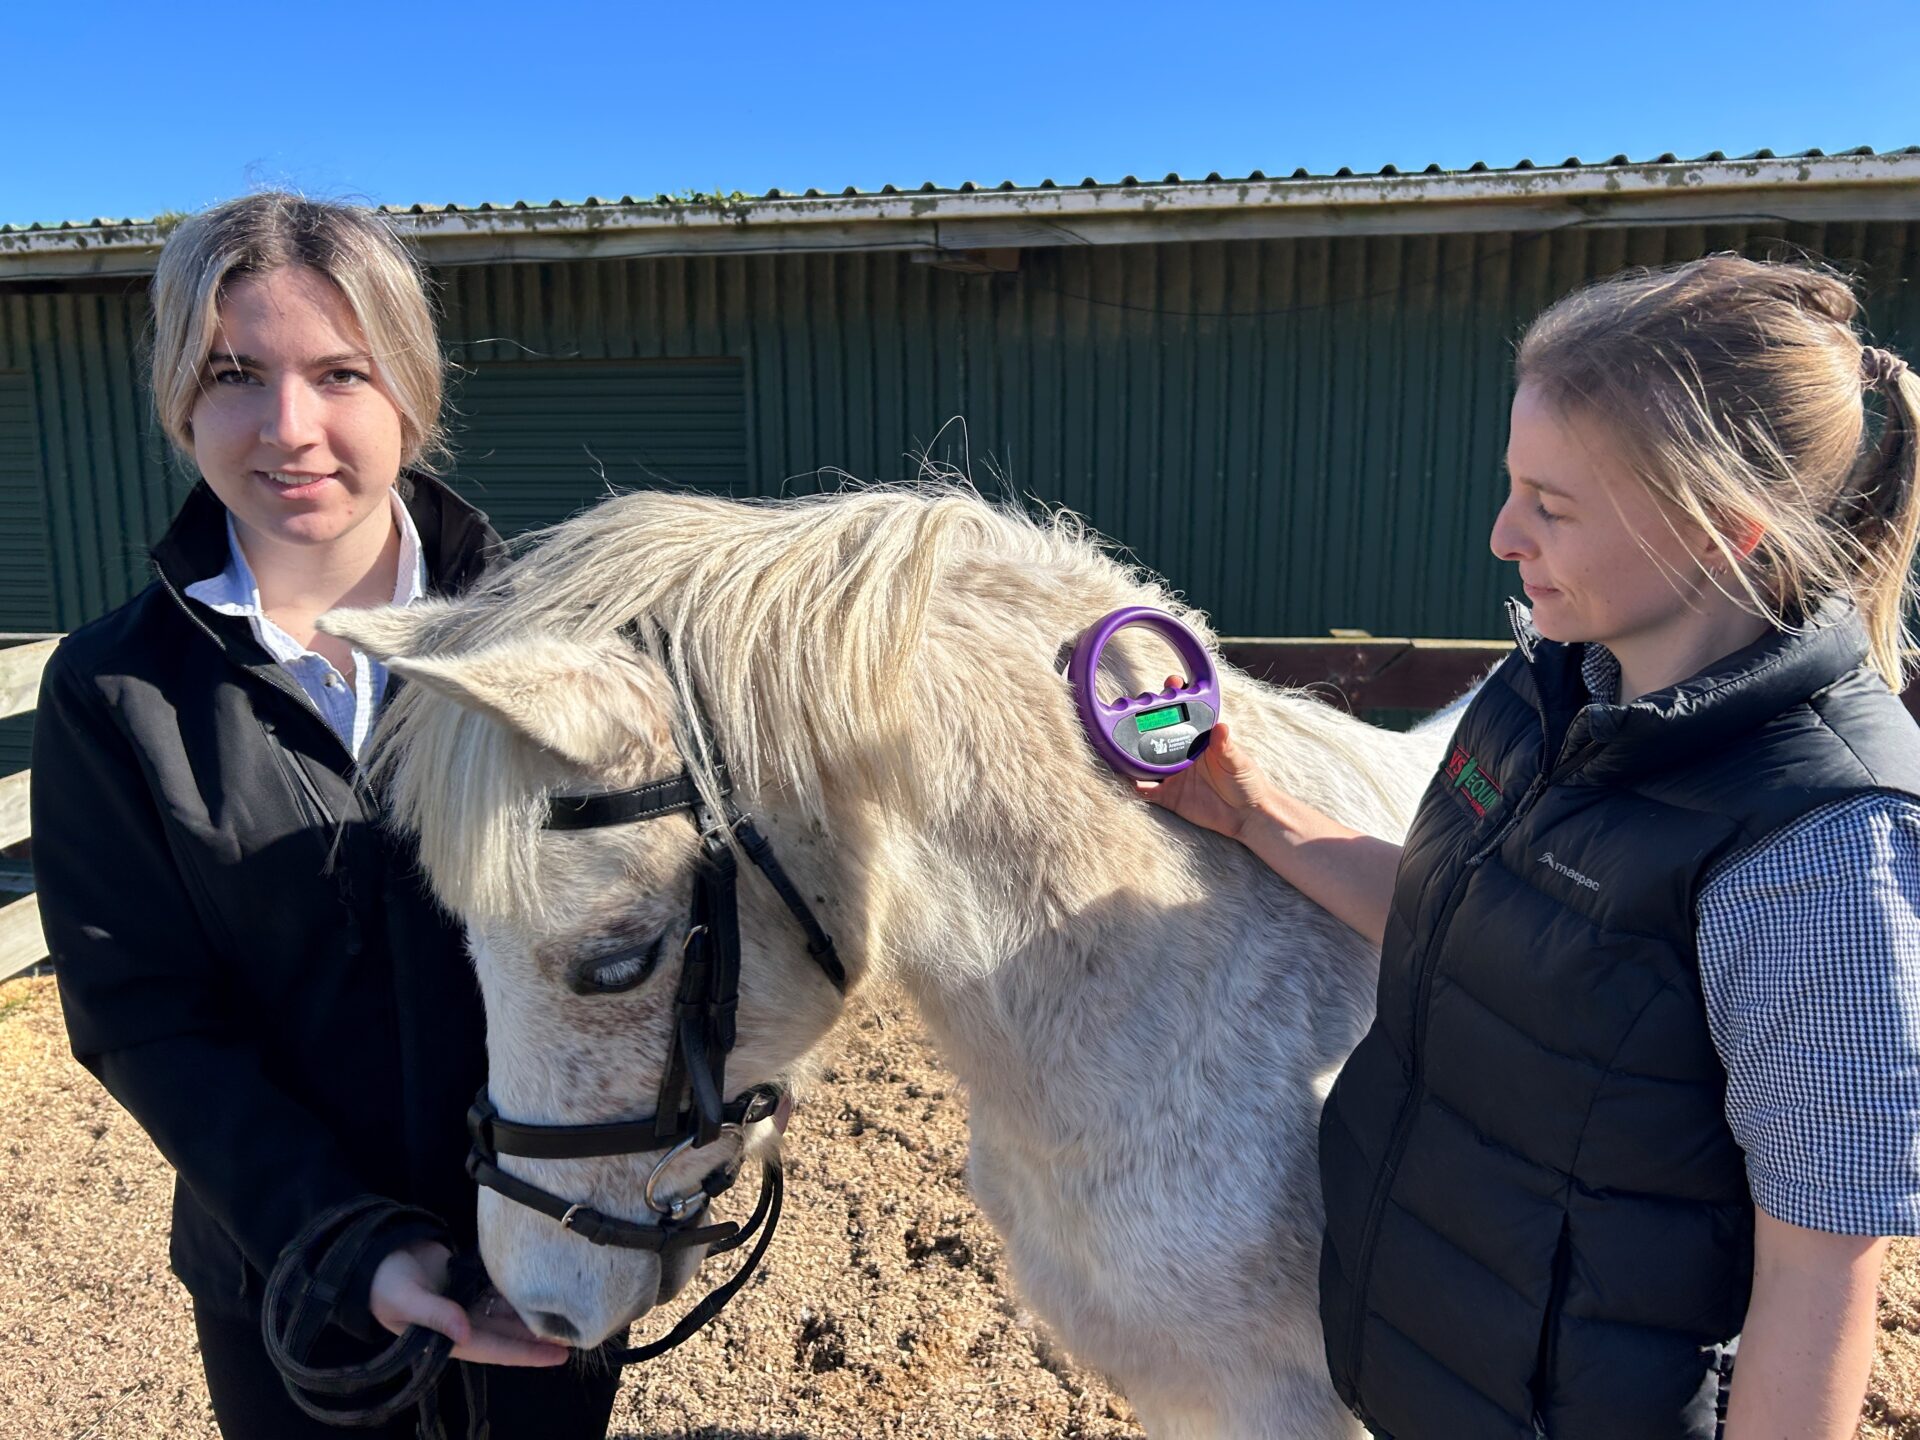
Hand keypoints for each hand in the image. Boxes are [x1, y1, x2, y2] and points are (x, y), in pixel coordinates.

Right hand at [368, 1241, 570, 1366]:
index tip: (560, 1355)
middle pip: (510, 1333)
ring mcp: (468, 1301)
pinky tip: (546, 1284)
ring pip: (509, 1311)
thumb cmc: (385, 1284)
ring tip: (571, 1310)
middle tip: (580, 1334)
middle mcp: (464, 1323)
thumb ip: (435, 1316)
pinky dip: (520, 1289)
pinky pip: (500, 1288)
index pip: (496, 1349)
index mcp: (448, 1338)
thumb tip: (466, 1332)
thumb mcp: (406, 1301)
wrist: (374, 1255)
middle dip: (541, 1336)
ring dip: (535, 1313)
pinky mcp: (469, 1280)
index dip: (527, 1354)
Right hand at [1132, 677, 1272, 840]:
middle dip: (1143, 720)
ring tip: (1123, 743)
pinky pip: (1146, 790)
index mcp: (1198, 739)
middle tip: (1134, 710)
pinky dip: (1136, 785)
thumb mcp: (1238, 760)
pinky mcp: (1168, 795)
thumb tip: (1222, 727)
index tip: (1171, 683)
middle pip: (1156, 733)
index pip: (1182, 714)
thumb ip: (1226, 746)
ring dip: (1133, 752)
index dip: (1174, 697)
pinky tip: (1133, 780)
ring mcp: (1172, 774)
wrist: (1246, 815)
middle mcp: (1181, 753)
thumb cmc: (1246, 782)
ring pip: (1145, 759)